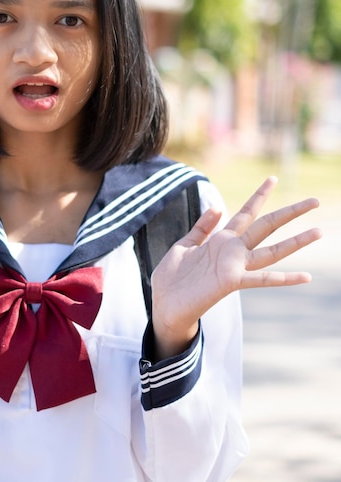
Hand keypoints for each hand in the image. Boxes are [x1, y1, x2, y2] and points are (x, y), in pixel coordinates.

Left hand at [150, 176, 321, 359]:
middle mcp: (232, 251)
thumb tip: (218, 206)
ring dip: (296, 242)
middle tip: (315, 200)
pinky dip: (284, 278)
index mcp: (220, 240)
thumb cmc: (172, 277)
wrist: (164, 304)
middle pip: (266, 226)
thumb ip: (202, 227)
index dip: (259, 195)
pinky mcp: (230, 282)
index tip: (273, 178)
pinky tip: (306, 276)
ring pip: (271, 250)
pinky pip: (261, 279)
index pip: (246, 212)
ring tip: (319, 231)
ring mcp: (234, 266)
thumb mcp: (185, 245)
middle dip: (289, 212)